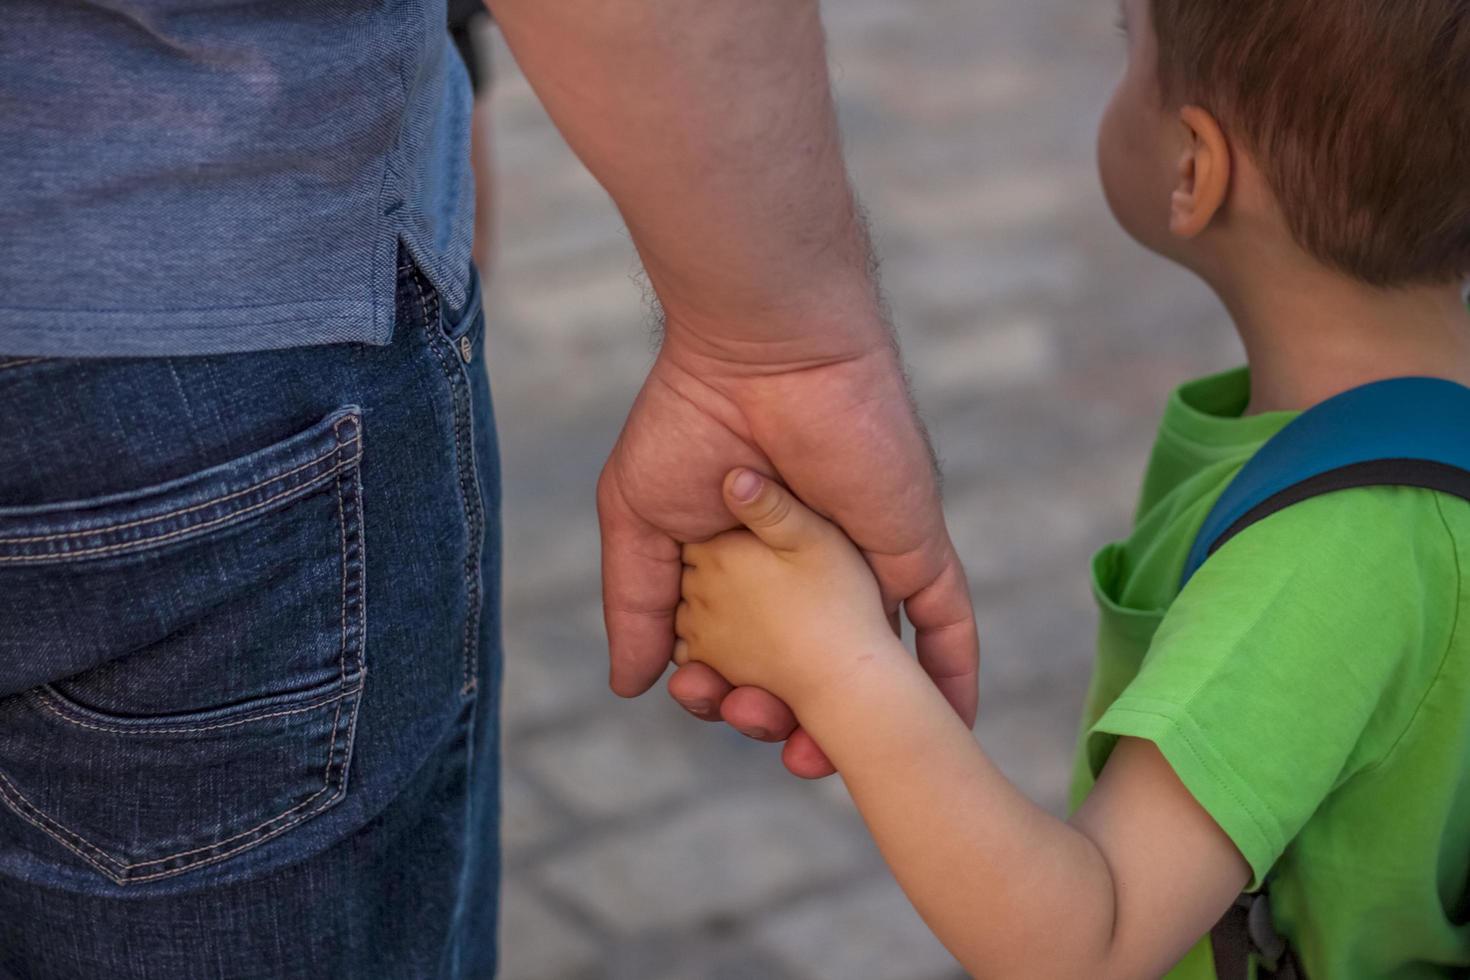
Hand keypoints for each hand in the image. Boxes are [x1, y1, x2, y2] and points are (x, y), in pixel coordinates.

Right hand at [599, 331, 978, 777]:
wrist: (761, 352)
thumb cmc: (691, 419)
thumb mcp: (640, 519)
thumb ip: (637, 603)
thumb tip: (632, 686)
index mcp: (747, 563)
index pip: (742, 652)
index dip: (722, 691)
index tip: (702, 699)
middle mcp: (812, 570)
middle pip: (807, 669)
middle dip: (781, 716)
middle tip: (756, 726)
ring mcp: (866, 561)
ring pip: (871, 662)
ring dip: (854, 721)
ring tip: (817, 762)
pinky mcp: (913, 547)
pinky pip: (947, 623)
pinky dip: (952, 676)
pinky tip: (948, 726)